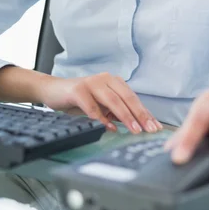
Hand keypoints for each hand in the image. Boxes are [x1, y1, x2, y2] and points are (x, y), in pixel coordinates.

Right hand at [41, 72, 162, 134]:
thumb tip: (136, 125)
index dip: (145, 112)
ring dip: (124, 116)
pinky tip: (108, 126)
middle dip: (139, 115)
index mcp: (114, 82)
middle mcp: (105, 79)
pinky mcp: (78, 89)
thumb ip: (116, 112)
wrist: (53, 91)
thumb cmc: (79, 100)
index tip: (155, 127)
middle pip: (126, 98)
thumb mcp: (101, 106)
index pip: (133, 98)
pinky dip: (101, 117)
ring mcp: (91, 83)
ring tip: (134, 129)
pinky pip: (92, 105)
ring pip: (112, 100)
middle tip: (148, 130)